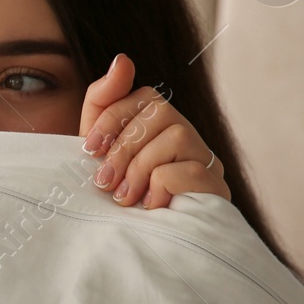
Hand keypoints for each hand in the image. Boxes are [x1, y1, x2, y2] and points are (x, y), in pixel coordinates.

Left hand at [79, 54, 228, 208]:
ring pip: (177, 137)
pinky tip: (150, 207)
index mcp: (159, 123)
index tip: (88, 150)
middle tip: (104, 182)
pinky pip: (190, 170)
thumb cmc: (115, 192)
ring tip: (125, 198)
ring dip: (141, 169)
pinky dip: (161, 188)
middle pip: (160, 113)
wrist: (135, 244)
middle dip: (123, 148)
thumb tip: (122, 60)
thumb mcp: (98, 148)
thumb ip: (103, 102)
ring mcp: (206, 160)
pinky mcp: (216, 188)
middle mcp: (188, 135)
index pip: (142, 97)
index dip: (111, 119)